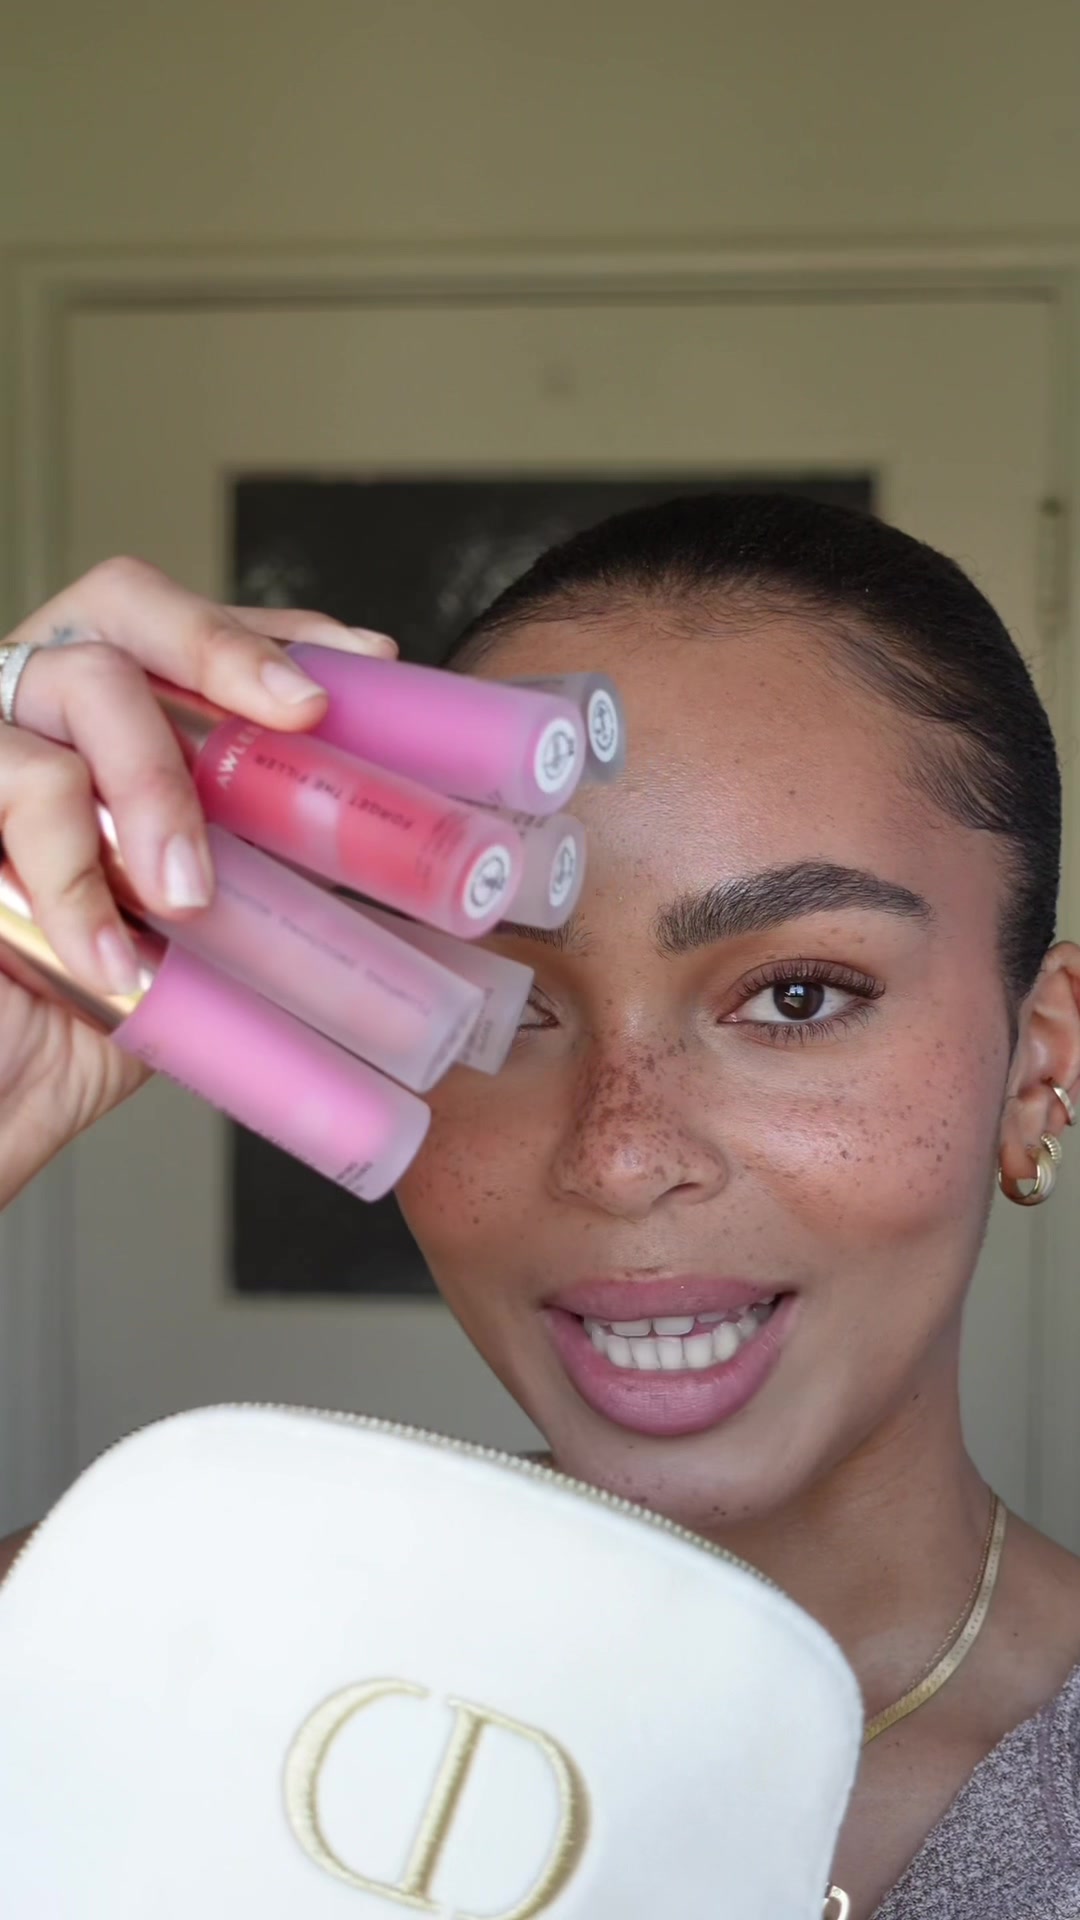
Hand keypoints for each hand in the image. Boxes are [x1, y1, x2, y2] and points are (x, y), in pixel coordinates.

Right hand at [0, 556, 394, 1201]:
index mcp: (108, 728)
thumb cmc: (72, 1028)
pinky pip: (21, 787)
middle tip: (300, 714)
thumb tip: (392, 884)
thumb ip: (259, 891)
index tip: (363, 663)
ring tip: (189, 897)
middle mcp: (42, 712)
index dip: (274, 629)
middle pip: (127, 604)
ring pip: (79, 680)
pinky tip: (112, 960)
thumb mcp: (191, 952)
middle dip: (225, 644)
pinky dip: (75, 875)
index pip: (191, 632)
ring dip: (157, 783)